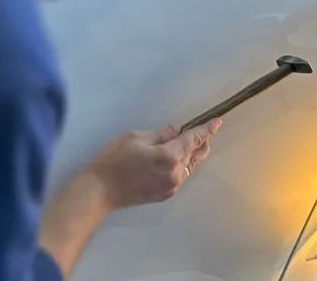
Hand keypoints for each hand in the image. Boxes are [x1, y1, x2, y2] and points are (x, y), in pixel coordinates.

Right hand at [85, 118, 221, 209]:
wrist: (99, 190)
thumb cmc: (114, 161)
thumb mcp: (136, 137)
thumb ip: (161, 134)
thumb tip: (176, 131)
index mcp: (169, 156)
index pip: (193, 139)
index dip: (206, 130)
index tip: (217, 122)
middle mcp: (175, 173)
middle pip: (196, 153)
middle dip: (201, 141)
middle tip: (203, 131)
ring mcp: (172, 186)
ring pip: (190, 166)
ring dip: (192, 154)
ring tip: (189, 144)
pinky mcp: (166, 194)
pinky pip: (181, 176)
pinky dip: (182, 165)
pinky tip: (175, 159)